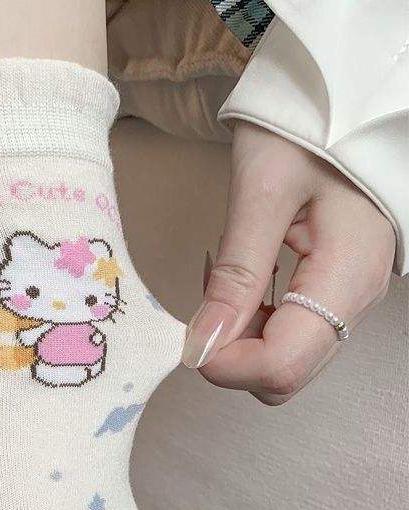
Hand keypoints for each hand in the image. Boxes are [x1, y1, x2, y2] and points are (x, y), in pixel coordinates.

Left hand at [181, 122, 394, 404]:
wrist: (346, 96)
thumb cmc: (307, 129)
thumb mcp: (263, 194)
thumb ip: (236, 276)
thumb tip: (200, 346)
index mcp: (346, 277)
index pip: (280, 367)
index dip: (225, 363)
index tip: (191, 330)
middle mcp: (356, 301)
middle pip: (285, 376)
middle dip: (232, 357)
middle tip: (205, 304)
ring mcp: (349, 299)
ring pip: (285, 360)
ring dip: (240, 341)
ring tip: (222, 283)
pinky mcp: (335, 291)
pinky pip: (290, 335)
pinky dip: (253, 325)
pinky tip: (240, 285)